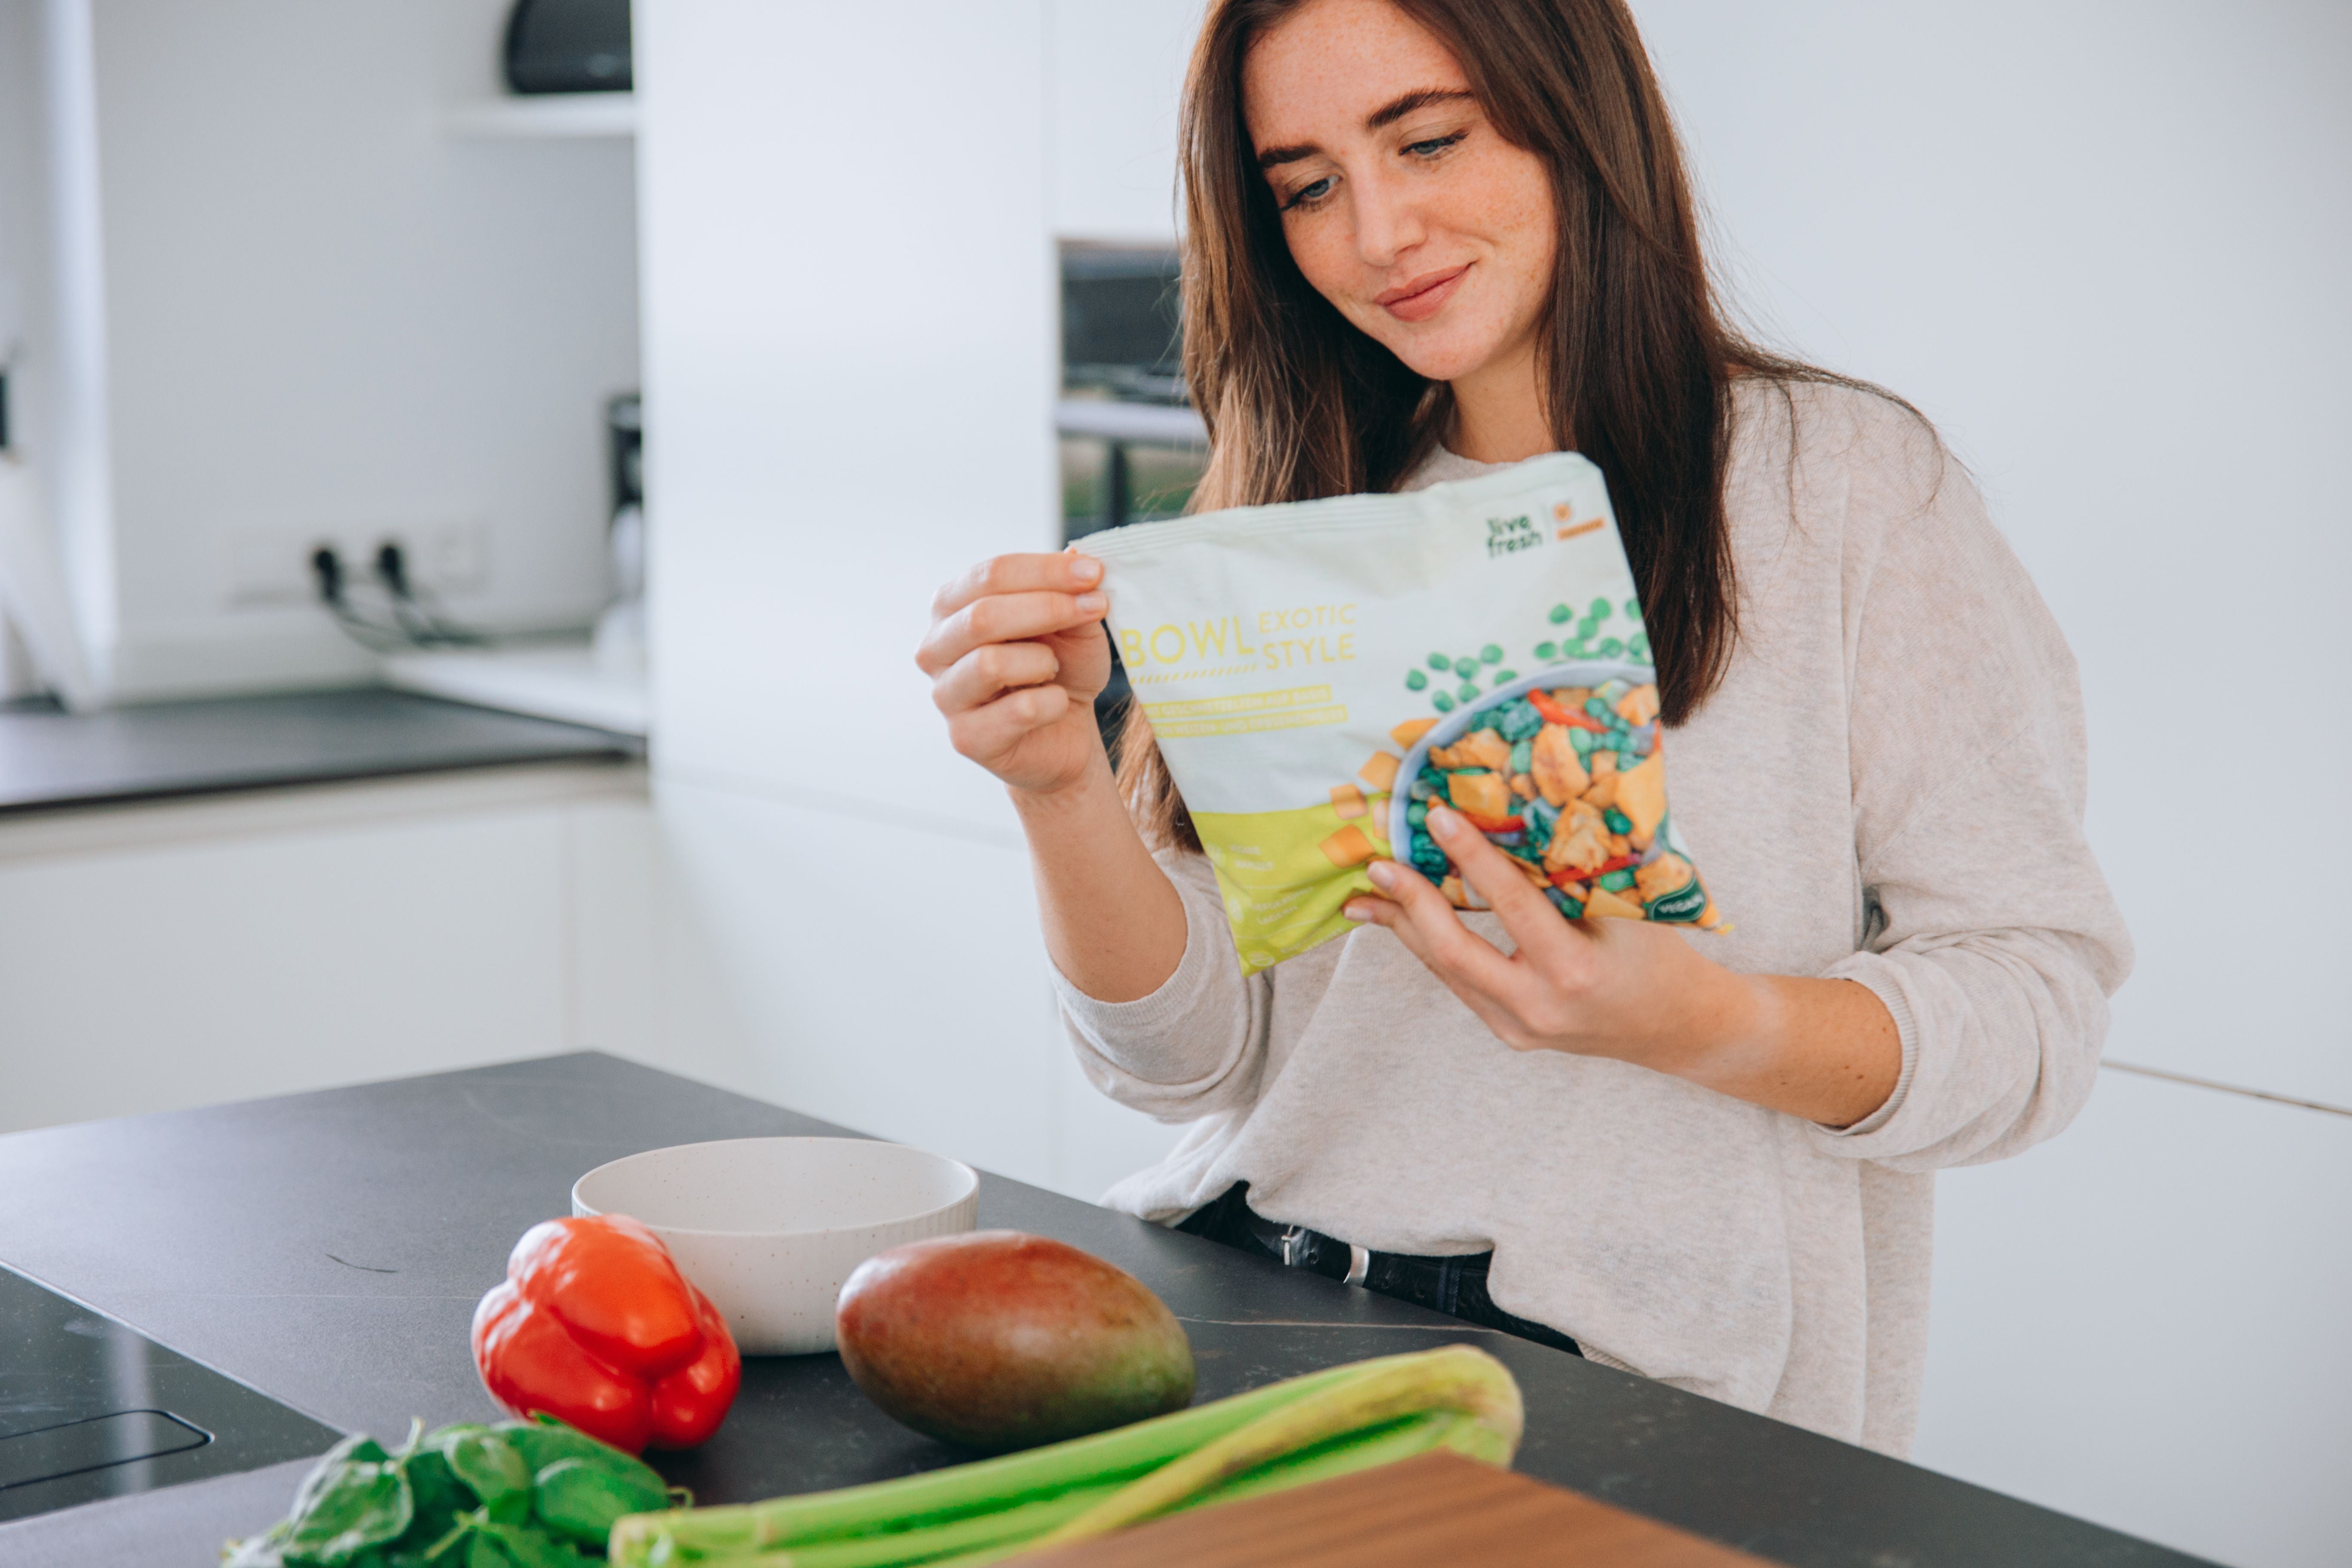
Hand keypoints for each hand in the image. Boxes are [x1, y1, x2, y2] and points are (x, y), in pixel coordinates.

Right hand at [918, 550, 1112, 796]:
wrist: (1065, 732)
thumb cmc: (1061, 669)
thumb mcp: (1073, 623)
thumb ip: (1070, 591)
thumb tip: (1077, 555)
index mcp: (952, 607)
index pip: (990, 574)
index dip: (1045, 570)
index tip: (1094, 573)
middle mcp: (936, 648)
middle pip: (982, 615)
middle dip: (1047, 607)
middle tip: (1097, 607)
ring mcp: (946, 696)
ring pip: (990, 663)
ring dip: (1042, 661)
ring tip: (1055, 668)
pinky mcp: (967, 738)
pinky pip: (1018, 711)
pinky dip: (1051, 702)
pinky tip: (1055, 703)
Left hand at [1343, 805, 1899, 1126]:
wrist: (1679, 1027)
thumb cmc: (1659, 955)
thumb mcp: (1627, 907)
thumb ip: (1574, 871)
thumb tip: (1522, 808)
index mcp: (1574, 971)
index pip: (1511, 905)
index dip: (1472, 858)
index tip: (1439, 817)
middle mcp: (1538, 1007)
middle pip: (1453, 952)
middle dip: (1411, 904)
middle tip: (1379, 863)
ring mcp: (1519, 1028)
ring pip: (1447, 971)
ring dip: (1407, 928)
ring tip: (1367, 894)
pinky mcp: (1510, 1033)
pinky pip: (1461, 984)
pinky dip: (1433, 947)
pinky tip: (1407, 921)